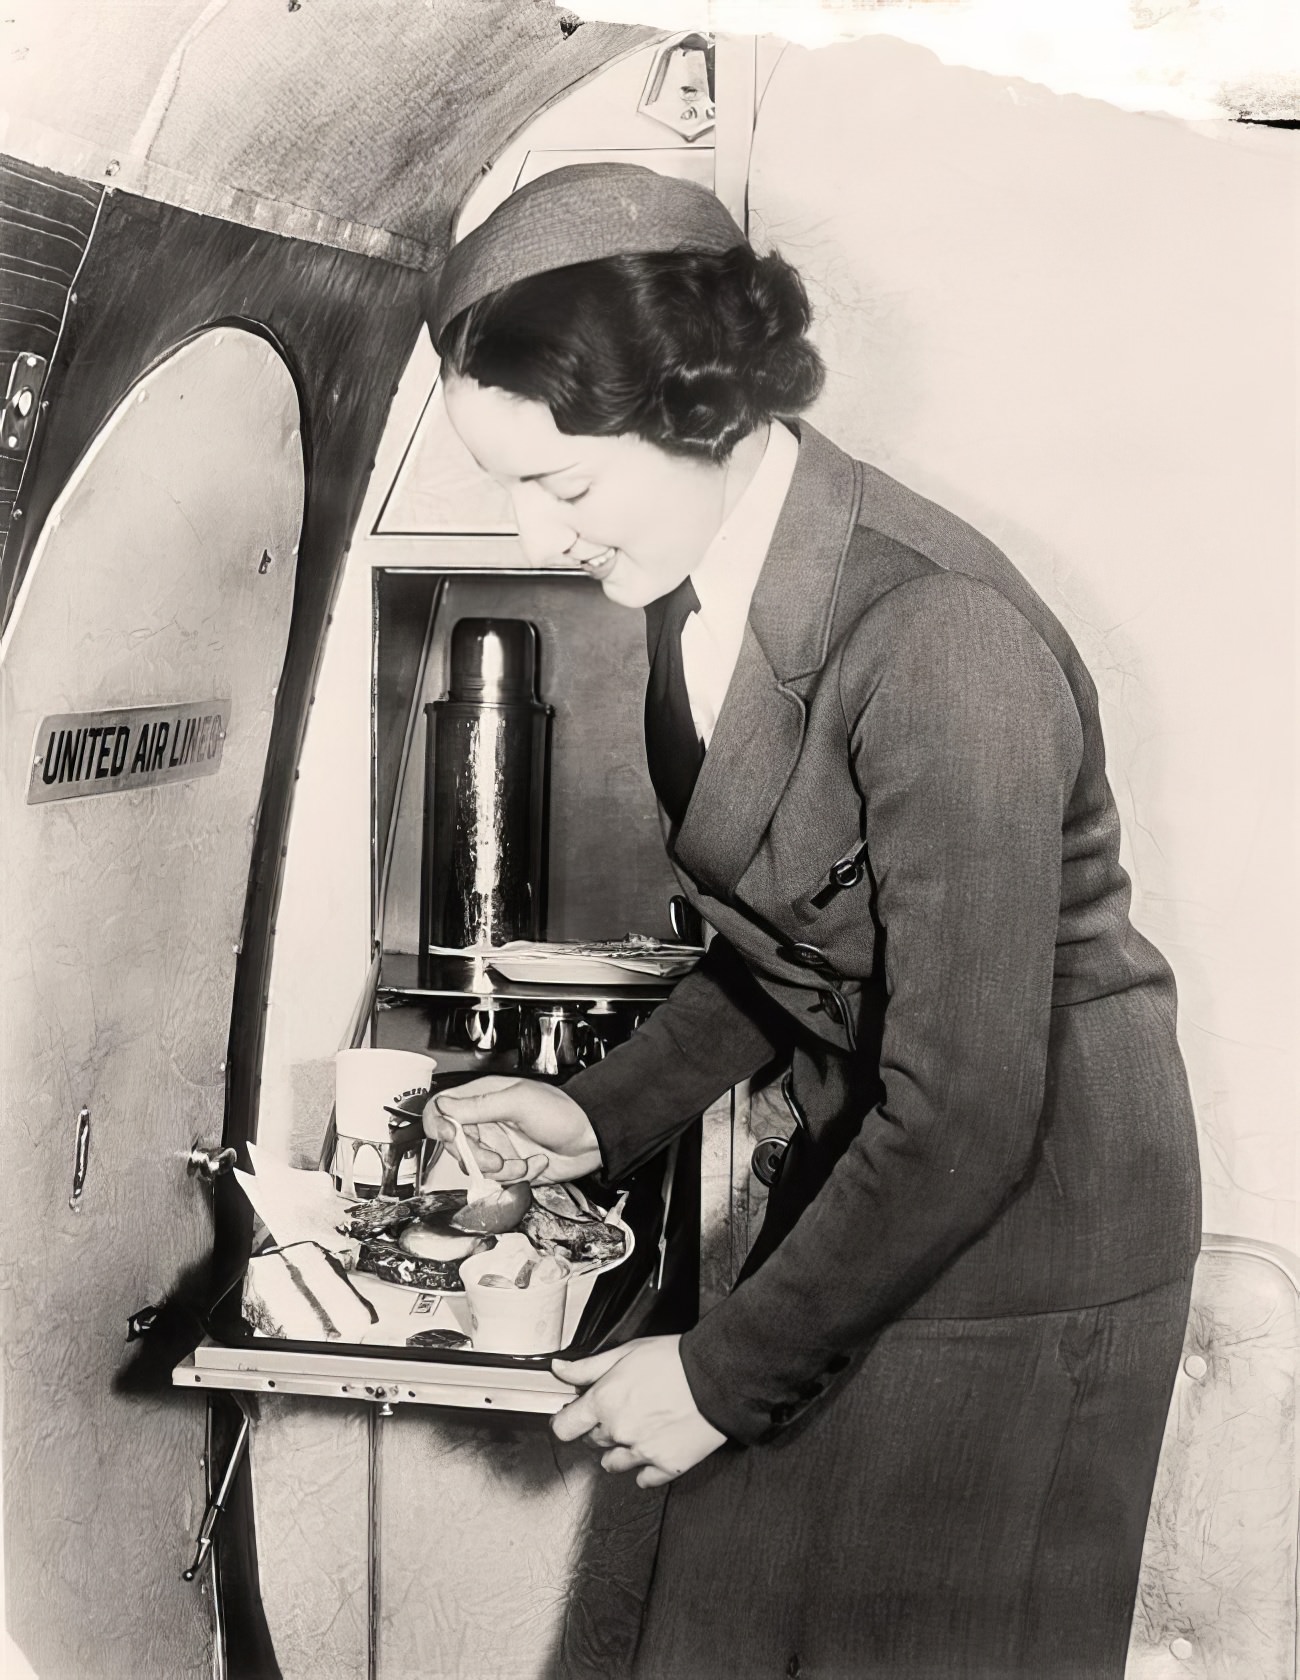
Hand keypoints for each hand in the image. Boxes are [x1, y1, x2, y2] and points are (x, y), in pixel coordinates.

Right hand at [422, 1077, 602, 1184]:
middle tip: (498, 1159)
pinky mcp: (508, 1165)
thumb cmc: (563, 1112)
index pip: (441, 1109)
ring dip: (501, 1170)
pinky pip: (496, 1180)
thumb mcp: (519, 1102)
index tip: (453, 1137)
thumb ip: (480, 1105)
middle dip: (476, 1157)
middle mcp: (485, 1121)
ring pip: (475, 1167)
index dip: (439, 1125)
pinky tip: (534, 1164)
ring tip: (524, 1161)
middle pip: (454, 1145)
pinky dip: (516, 1177)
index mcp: (483, 1098)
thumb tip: (444, 1107)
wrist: (592, 1139)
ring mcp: (496, 1145)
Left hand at [551, 1336, 726, 1487]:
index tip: (574, 1417)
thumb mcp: (626, 1352)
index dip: (567, 1420)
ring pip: (614, 1464)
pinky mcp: (667, 1466)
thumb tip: (560, 1369)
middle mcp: (619, 1431)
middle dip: (601, 1428)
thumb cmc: (675, 1360)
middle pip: (592, 1442)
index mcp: (604, 1402)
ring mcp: (642, 1452)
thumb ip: (588, 1367)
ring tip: (639, 1428)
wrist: (717, 1376)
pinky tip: (655, 1447)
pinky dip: (647, 1467)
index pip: (564, 1427)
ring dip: (620, 1450)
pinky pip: (645, 1479)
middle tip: (622, 1409)